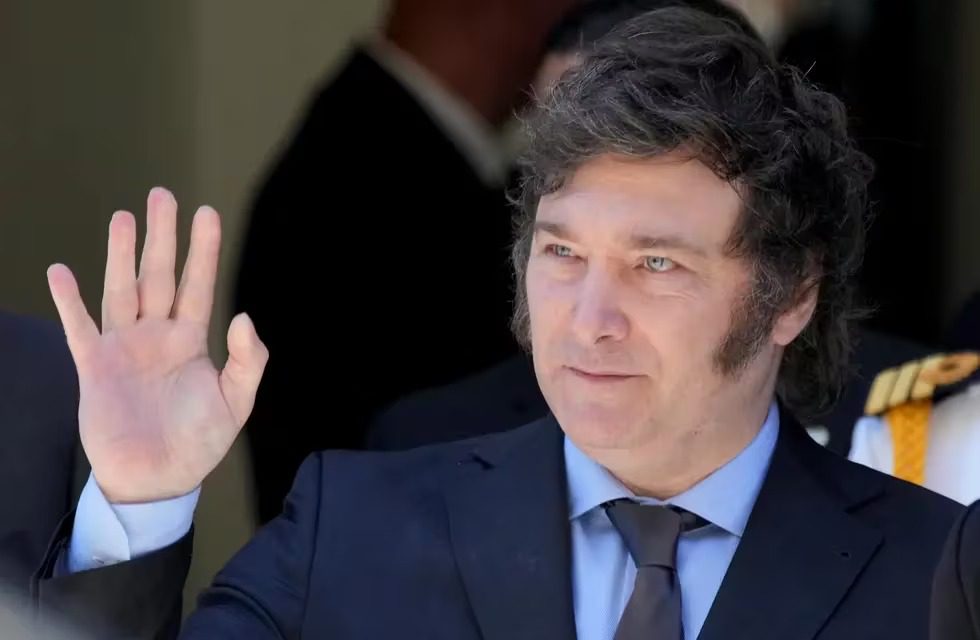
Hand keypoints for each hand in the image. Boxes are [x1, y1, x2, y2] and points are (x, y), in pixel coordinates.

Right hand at [47, 188, 268, 502]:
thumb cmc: (199, 442)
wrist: (157, 480)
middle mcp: (157, 336)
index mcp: (192, 341)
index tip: (207, 214)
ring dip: (120, 255)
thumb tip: (243, 316)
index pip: (200, 285)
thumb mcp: (235, 403)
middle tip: (161, 195)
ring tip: (122, 217)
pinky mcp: (95, 368)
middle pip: (159, 275)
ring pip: (122, 290)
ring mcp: (125, 348)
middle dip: (161, 236)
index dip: (203, 250)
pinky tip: (61, 271)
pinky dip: (69, 302)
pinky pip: (79, 328)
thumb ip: (247, 362)